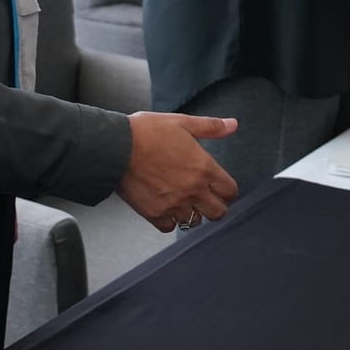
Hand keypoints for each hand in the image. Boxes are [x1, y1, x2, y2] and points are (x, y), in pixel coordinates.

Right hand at [117, 112, 240, 231]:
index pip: (230, 191)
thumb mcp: (183, 122)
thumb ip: (211, 127)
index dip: (227, 190)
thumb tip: (233, 125)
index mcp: (203, 168)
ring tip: (183, 200)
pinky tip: (165, 206)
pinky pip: (170, 227)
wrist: (116, 146)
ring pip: (194, 222)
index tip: (220, 187)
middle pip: (218, 212)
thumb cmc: (148, 132)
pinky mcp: (154, 214)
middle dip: (215, 205)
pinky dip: (169, 220)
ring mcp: (173, 204)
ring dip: (191, 213)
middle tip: (205, 197)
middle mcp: (192, 190)